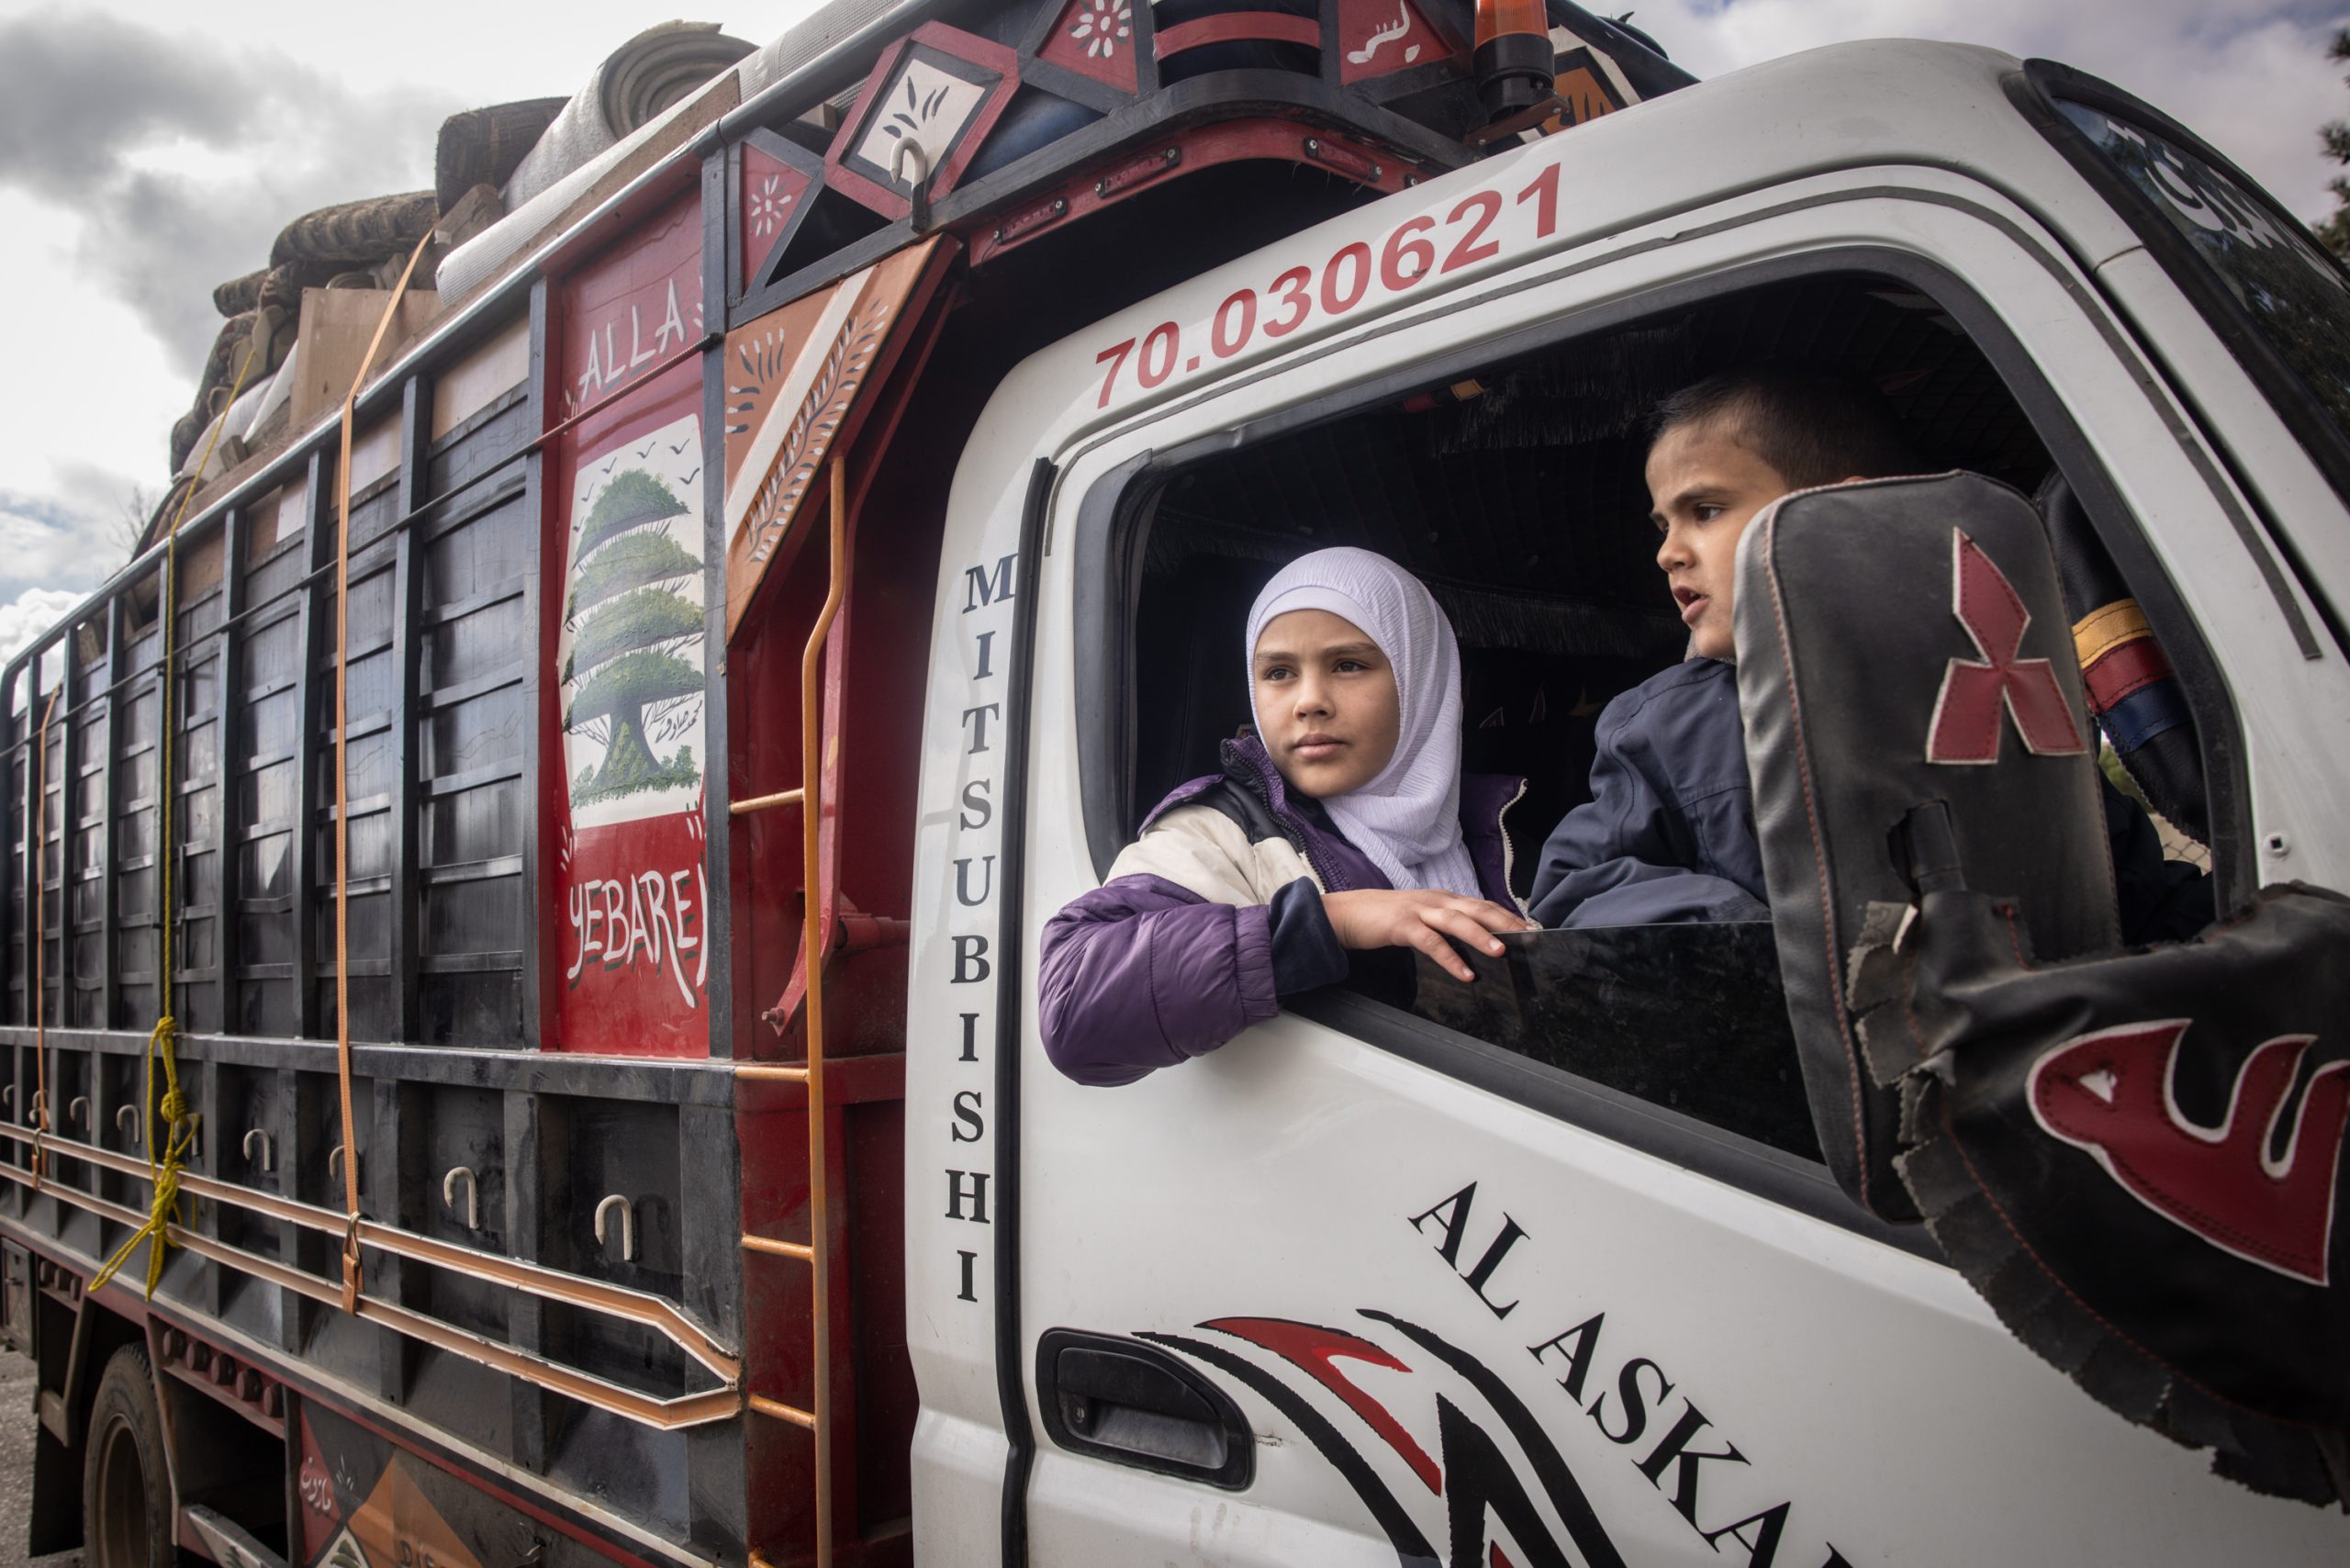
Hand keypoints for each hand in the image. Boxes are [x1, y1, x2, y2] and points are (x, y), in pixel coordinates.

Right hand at [1321, 890, 1536, 981]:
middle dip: (1504, 922)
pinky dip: (1450, 958)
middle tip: (1528, 937)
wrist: (1345, 913)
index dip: (1506, 915)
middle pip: (1476, 908)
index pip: (1481, 905)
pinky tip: (1464, 973)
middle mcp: (1435, 900)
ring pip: (1457, 921)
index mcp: (1442, 898)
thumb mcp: (1420, 916)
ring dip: (1480, 935)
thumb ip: (1444, 924)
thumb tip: (1473, 940)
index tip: (1530, 929)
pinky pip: (1431, 942)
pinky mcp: (1402, 925)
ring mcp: (1418, 910)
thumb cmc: (1383, 917)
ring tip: (1501, 950)